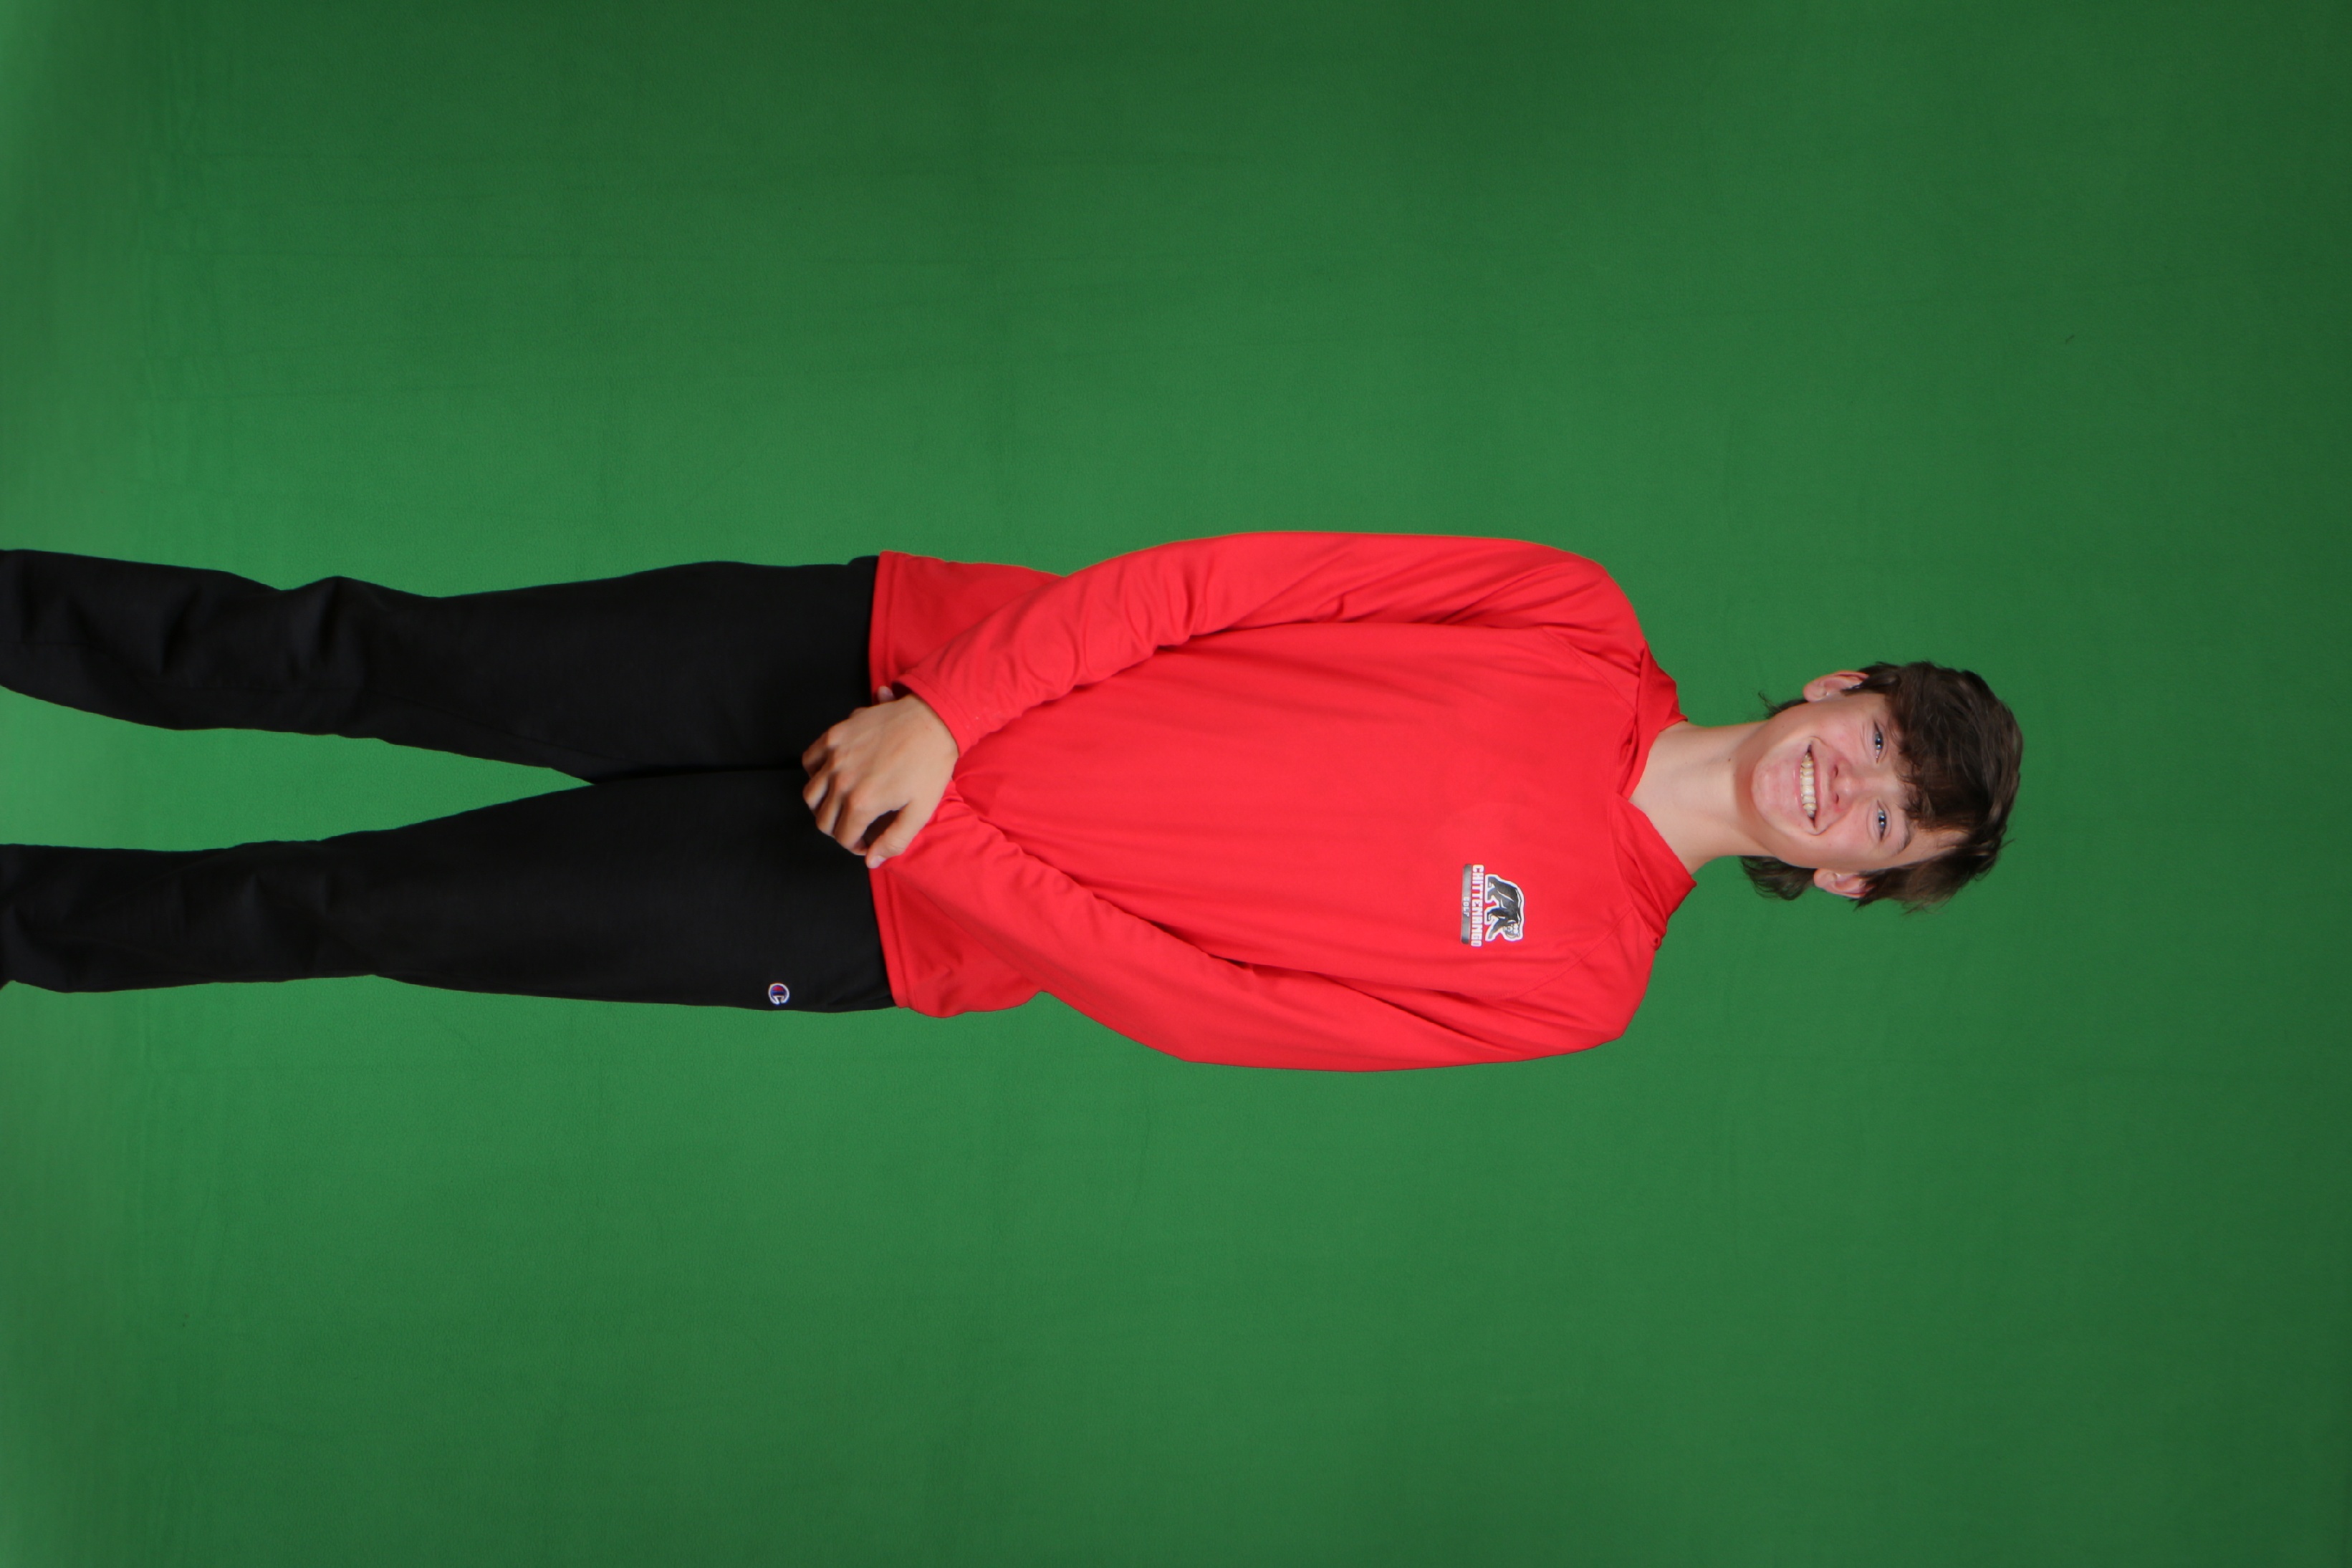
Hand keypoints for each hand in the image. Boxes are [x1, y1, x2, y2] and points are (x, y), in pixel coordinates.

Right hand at [800, 687, 958, 867]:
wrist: (933, 720)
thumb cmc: (930, 766)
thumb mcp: (920, 811)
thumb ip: (894, 841)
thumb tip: (871, 861)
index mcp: (862, 802)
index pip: (843, 837)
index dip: (855, 845)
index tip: (867, 841)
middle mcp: (841, 781)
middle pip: (823, 820)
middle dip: (839, 830)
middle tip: (856, 826)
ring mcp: (835, 756)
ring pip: (810, 794)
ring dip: (823, 806)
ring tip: (841, 804)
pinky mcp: (834, 735)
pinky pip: (809, 760)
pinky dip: (815, 772)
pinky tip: (832, 775)